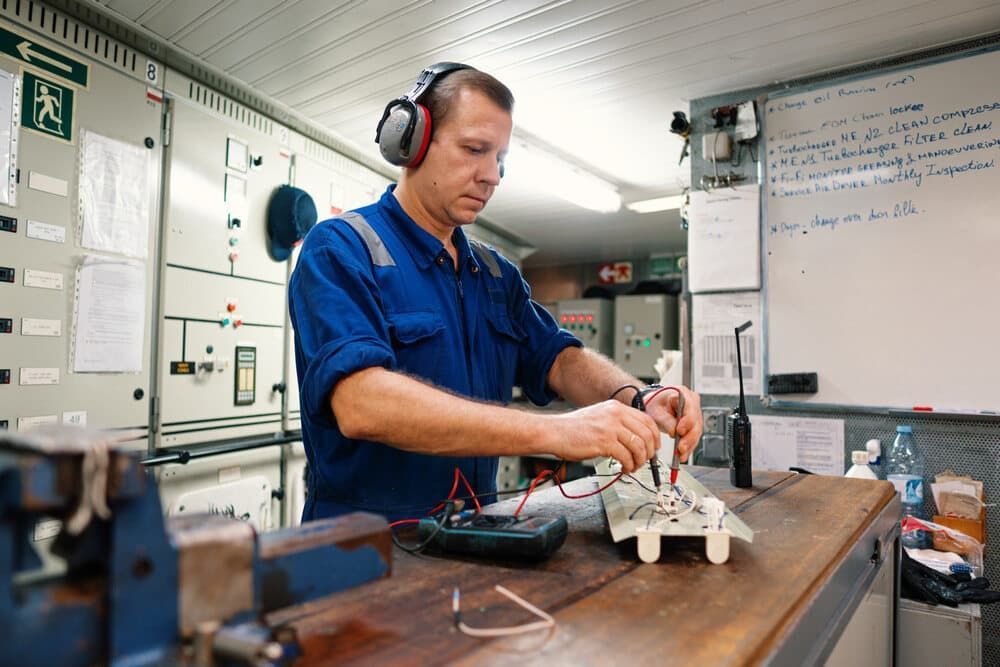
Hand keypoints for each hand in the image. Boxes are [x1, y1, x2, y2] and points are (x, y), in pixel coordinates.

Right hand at [543, 400, 660, 473]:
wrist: (554, 432)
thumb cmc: (572, 428)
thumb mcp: (599, 417)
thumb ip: (617, 423)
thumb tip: (635, 438)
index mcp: (616, 408)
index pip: (647, 420)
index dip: (654, 437)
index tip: (653, 447)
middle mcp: (616, 415)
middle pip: (647, 434)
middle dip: (649, 452)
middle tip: (644, 461)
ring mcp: (610, 428)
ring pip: (639, 447)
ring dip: (639, 461)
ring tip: (632, 467)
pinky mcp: (604, 442)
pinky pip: (626, 457)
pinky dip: (628, 466)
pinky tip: (623, 469)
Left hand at [643, 386, 702, 461]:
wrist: (654, 406)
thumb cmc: (655, 404)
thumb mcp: (656, 411)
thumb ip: (666, 420)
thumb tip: (674, 432)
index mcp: (683, 393)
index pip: (690, 408)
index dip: (687, 421)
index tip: (680, 431)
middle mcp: (692, 403)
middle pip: (696, 422)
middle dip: (689, 438)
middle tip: (681, 448)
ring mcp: (695, 414)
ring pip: (697, 431)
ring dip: (689, 445)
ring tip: (681, 455)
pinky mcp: (694, 424)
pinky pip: (694, 436)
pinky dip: (689, 447)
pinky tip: (683, 455)